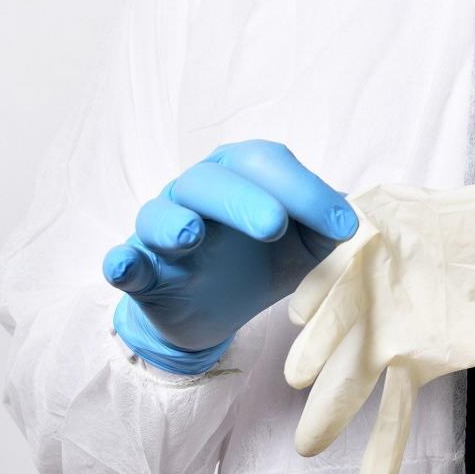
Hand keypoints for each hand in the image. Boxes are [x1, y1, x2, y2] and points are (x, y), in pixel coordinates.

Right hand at [102, 140, 357, 373]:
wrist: (218, 309)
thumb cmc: (265, 261)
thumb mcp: (307, 246)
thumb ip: (327, 228)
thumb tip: (352, 217)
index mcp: (242, 175)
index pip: (268, 164)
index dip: (305, 190)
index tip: (342, 227)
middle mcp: (198, 191)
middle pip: (212, 181)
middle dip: (244, 200)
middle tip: (275, 226)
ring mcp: (164, 228)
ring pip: (161, 214)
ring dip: (175, 222)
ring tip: (192, 236)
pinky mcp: (142, 270)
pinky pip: (123, 260)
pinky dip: (122, 261)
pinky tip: (126, 265)